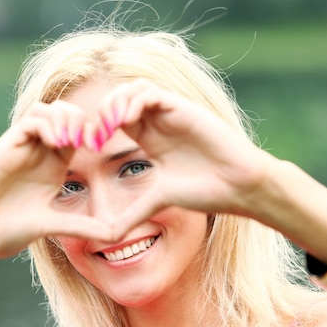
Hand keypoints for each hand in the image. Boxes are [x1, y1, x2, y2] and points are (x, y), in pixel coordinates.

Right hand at [0, 100, 113, 261]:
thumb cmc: (6, 231)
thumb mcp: (52, 226)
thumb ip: (82, 226)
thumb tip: (115, 235)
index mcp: (55, 167)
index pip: (80, 134)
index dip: (94, 133)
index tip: (102, 147)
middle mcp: (40, 153)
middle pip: (67, 114)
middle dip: (83, 121)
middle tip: (89, 141)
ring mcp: (23, 147)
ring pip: (49, 110)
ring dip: (66, 118)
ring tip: (71, 142)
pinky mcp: (6, 147)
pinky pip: (31, 119)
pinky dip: (47, 123)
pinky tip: (55, 143)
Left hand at [95, 79, 276, 236]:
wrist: (237, 186)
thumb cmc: (204, 191)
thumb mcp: (158, 201)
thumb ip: (133, 214)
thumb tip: (109, 237)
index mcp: (149, 140)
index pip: (114, 120)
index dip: (97, 128)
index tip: (88, 146)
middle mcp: (158, 123)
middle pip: (120, 99)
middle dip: (102, 112)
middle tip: (95, 134)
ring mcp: (170, 113)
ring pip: (133, 89)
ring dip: (115, 102)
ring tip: (109, 126)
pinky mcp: (183, 108)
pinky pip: (151, 92)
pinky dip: (133, 100)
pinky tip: (126, 120)